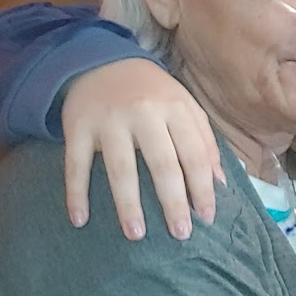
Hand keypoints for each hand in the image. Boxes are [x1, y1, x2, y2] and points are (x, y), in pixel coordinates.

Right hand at [59, 58, 222, 240]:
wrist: (101, 61)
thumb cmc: (152, 93)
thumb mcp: (184, 107)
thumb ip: (204, 141)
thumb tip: (220, 183)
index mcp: (175, 108)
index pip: (193, 154)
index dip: (202, 187)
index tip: (206, 217)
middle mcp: (143, 113)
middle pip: (162, 164)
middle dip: (173, 202)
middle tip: (180, 234)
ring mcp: (108, 120)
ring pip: (120, 168)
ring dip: (128, 205)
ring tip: (136, 234)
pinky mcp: (77, 126)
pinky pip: (75, 164)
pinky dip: (76, 193)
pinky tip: (80, 219)